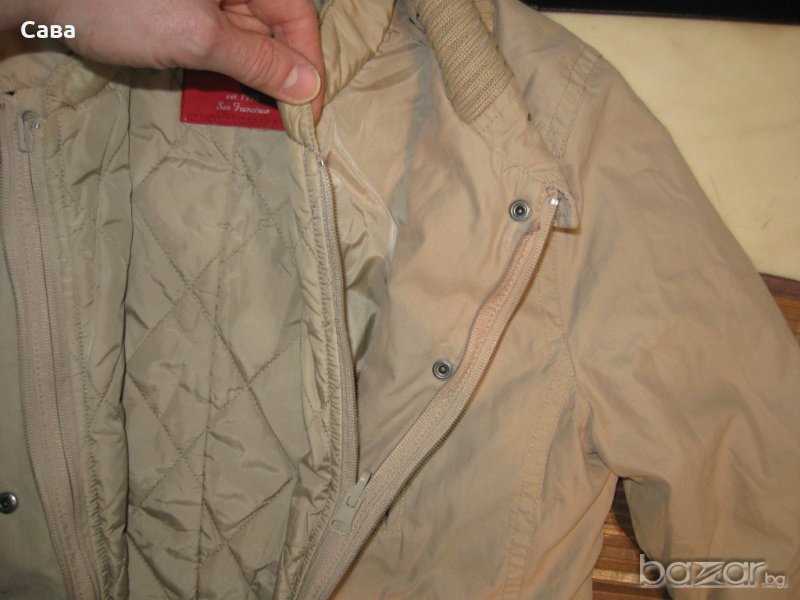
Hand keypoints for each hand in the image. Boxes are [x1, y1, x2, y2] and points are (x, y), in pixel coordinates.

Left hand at [5, 0, 323, 120]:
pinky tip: (226, 88)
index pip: (297, 17)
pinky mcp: (185, 7)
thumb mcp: (198, 38)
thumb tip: (307, 86)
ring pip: (248, 36)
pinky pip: (221, 38)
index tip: (307, 114)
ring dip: (253, 75)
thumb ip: (257, 62)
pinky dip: (226, 66)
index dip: (307, 67)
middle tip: (284, 121)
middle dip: (279, 74)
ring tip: (257, 111)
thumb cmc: (121, 5)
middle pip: (275, 27)